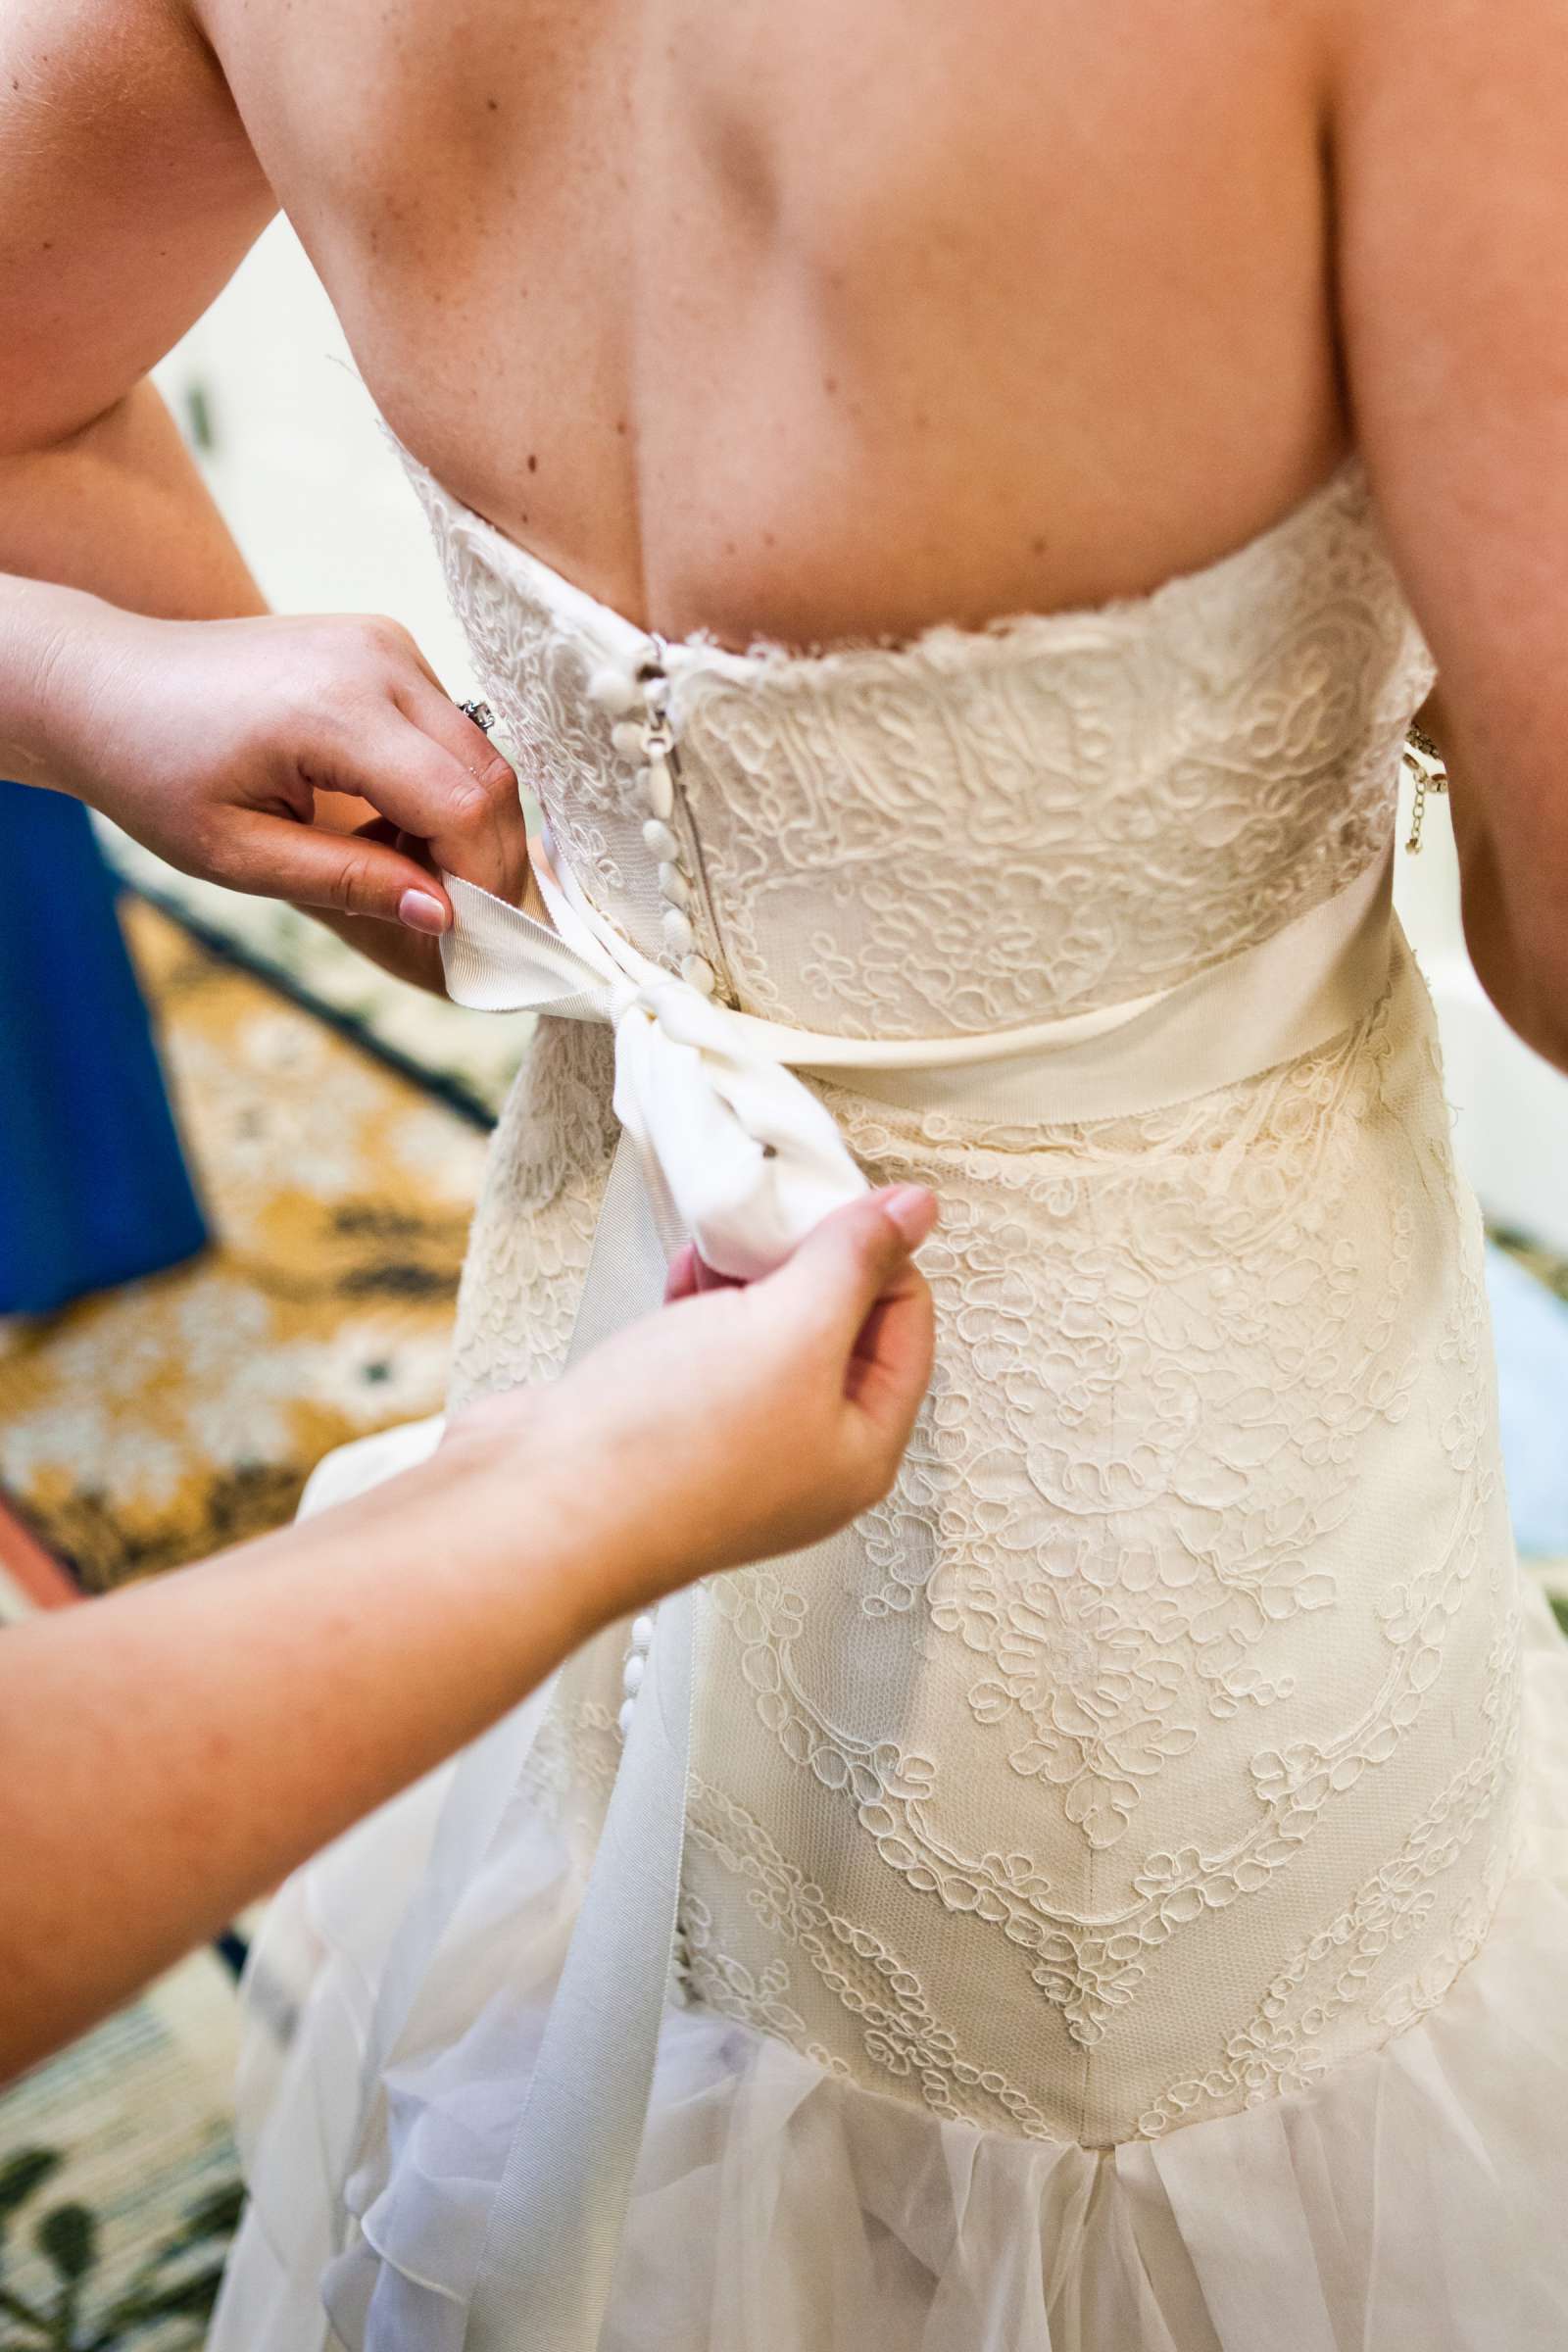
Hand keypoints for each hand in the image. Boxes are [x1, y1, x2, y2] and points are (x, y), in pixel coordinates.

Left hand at [49, 601, 527, 989]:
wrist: (103, 682)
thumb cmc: (152, 771)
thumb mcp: (236, 854)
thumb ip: (348, 883)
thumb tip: (445, 916)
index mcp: (334, 709)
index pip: (462, 805)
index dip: (478, 880)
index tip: (460, 936)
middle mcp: (376, 658)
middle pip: (489, 777)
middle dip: (486, 858)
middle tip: (447, 918)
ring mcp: (384, 641)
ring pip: (481, 753)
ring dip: (466, 824)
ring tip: (401, 869)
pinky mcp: (384, 643)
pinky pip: (450, 729)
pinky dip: (442, 787)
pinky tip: (386, 822)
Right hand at [442, 1185, 939, 1623]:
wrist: (535, 1510)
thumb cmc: (669, 1449)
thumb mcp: (792, 1330)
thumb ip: (856, 1263)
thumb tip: (915, 1213)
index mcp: (860, 1450)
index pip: (908, 1327)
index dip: (882, 1255)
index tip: (839, 1203)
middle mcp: (803, 1458)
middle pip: (839, 1329)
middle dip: (811, 1261)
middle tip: (780, 1213)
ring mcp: (732, 1446)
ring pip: (767, 1333)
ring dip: (751, 1276)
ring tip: (725, 1238)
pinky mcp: (668, 1428)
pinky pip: (705, 1347)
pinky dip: (701, 1300)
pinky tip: (683, 1272)